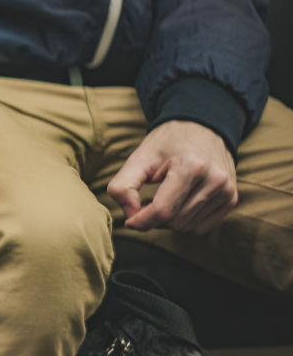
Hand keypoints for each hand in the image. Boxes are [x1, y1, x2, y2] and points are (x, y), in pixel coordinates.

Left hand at [107, 120, 237, 234]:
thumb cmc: (167, 143)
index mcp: (192, 167)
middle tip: (143, 202)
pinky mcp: (231, 199)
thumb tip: (129, 214)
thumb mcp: (139, 157)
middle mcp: (215, 180)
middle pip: (174, 222)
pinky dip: (183, 222)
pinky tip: (176, 204)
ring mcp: (227, 191)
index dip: (141, 221)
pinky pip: (200, 227)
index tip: (129, 220)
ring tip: (160, 198)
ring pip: (186, 227)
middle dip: (152, 219)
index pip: (163, 211)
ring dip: (167, 221)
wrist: (201, 127)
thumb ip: (123, 185)